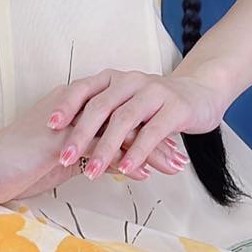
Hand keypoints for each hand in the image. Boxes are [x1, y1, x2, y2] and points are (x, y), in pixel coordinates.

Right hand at [0, 73, 193, 207]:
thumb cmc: (17, 165)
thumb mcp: (59, 158)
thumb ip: (86, 154)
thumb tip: (114, 163)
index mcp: (72, 108)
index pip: (118, 114)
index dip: (145, 129)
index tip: (168, 143)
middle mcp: (74, 110)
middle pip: (126, 119)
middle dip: (156, 137)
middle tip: (180, 155)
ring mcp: (69, 124)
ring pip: (119, 132)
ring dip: (150, 149)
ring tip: (174, 165)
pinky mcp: (62, 141)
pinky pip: (102, 149)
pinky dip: (127, 160)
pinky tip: (145, 173)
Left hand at [47, 68, 225, 180]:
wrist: (201, 94)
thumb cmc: (156, 105)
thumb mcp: (124, 106)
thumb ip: (100, 118)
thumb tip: (65, 138)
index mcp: (114, 79)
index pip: (83, 89)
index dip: (65, 106)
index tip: (49, 125)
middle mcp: (131, 81)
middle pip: (100, 106)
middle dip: (81, 134)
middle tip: (65, 158)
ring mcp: (154, 93)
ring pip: (124, 120)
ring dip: (107, 149)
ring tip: (93, 172)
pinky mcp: (175, 108)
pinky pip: (152, 131)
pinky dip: (138, 151)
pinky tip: (128, 168)